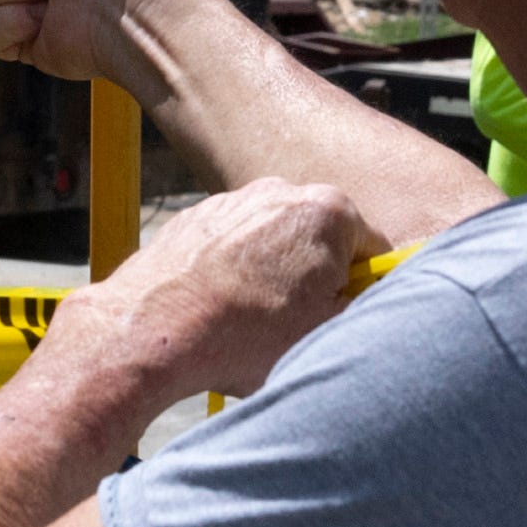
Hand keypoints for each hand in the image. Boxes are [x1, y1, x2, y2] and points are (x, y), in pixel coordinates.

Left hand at [59, 178, 370, 408]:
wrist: (152, 330)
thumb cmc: (241, 335)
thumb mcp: (325, 335)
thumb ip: (360, 307)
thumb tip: (363, 301)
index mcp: (330, 213)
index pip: (375, 250)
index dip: (366, 289)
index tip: (347, 314)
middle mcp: (284, 190)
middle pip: (323, 240)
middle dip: (318, 278)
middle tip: (300, 324)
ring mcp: (236, 200)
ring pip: (276, 241)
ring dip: (275, 274)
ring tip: (253, 321)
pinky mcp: (198, 215)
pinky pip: (234, 243)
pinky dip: (234, 270)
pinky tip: (221, 308)